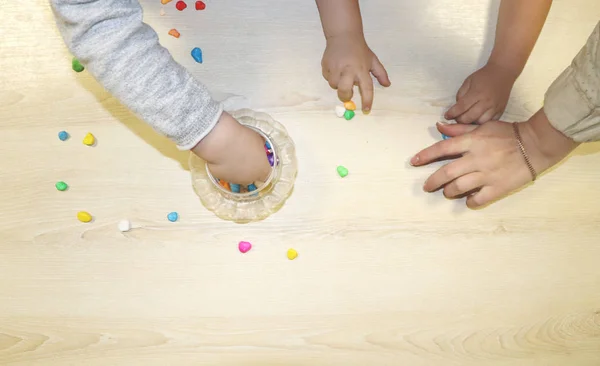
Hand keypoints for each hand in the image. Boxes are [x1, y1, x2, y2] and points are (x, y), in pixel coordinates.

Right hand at [192, 112, 270, 184]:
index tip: (259, 160)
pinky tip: (223, 158)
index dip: (262, 167)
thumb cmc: (242, 137)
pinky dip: (225, 168)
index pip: (266, 174)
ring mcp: (235, 180)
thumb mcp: (258, 139)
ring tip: (232, 155)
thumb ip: (260, 147)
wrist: (221, 141)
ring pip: (239, 176)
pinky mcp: (222, 178)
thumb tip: (260, 146)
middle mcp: (250, 178)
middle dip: (250, 168)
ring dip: (238, 169)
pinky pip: (226, 174)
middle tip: (245, 156)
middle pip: (252, 176)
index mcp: (262, 170)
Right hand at [321, 33, 390, 112]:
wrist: (343, 35)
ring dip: (338, 84)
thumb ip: (380, 73)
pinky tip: (335, 68)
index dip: (367, 101)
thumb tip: (387, 85)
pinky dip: (331, 76)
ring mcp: (335, 67)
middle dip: (345, 96)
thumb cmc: (359, 49)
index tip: (366, 110)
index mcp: (361, 69)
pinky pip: (327, 77)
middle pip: (344, 91)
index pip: (366, 88)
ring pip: (334, 85)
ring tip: (342, 74)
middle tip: (348, 94)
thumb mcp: (372, 59)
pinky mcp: (326, 65)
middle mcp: (348, 69)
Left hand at [411, 110, 578, 207]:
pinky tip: (468, 200)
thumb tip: (439, 126)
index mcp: (472, 142)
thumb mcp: (483, 126)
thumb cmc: (508, 133)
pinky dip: (469, 202)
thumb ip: (460, 129)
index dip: (425, 156)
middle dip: (432, 182)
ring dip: (449, 192)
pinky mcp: (497, 188)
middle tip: (427, 187)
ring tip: (448, 192)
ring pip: (458, 188)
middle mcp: (476, 159)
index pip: (442, 148)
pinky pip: (477, 200)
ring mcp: (486, 175)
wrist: (536, 144)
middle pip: (446, 173)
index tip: (414, 162)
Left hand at [445, 63, 517, 123]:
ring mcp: (495, 108)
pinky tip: (477, 119)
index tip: (447, 116)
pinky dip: (482, 123)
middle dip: (459, 120)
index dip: (452, 113)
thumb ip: (460, 95)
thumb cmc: (483, 76)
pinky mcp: (501, 111)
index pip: (461, 107)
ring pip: (479, 123)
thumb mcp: (468, 81)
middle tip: (456, 117)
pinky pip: (490, 122)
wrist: (503, 72)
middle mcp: (486, 102)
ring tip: (467, 118)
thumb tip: (456, 109)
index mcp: (477, 93)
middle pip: (469, 118)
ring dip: (471, 123)